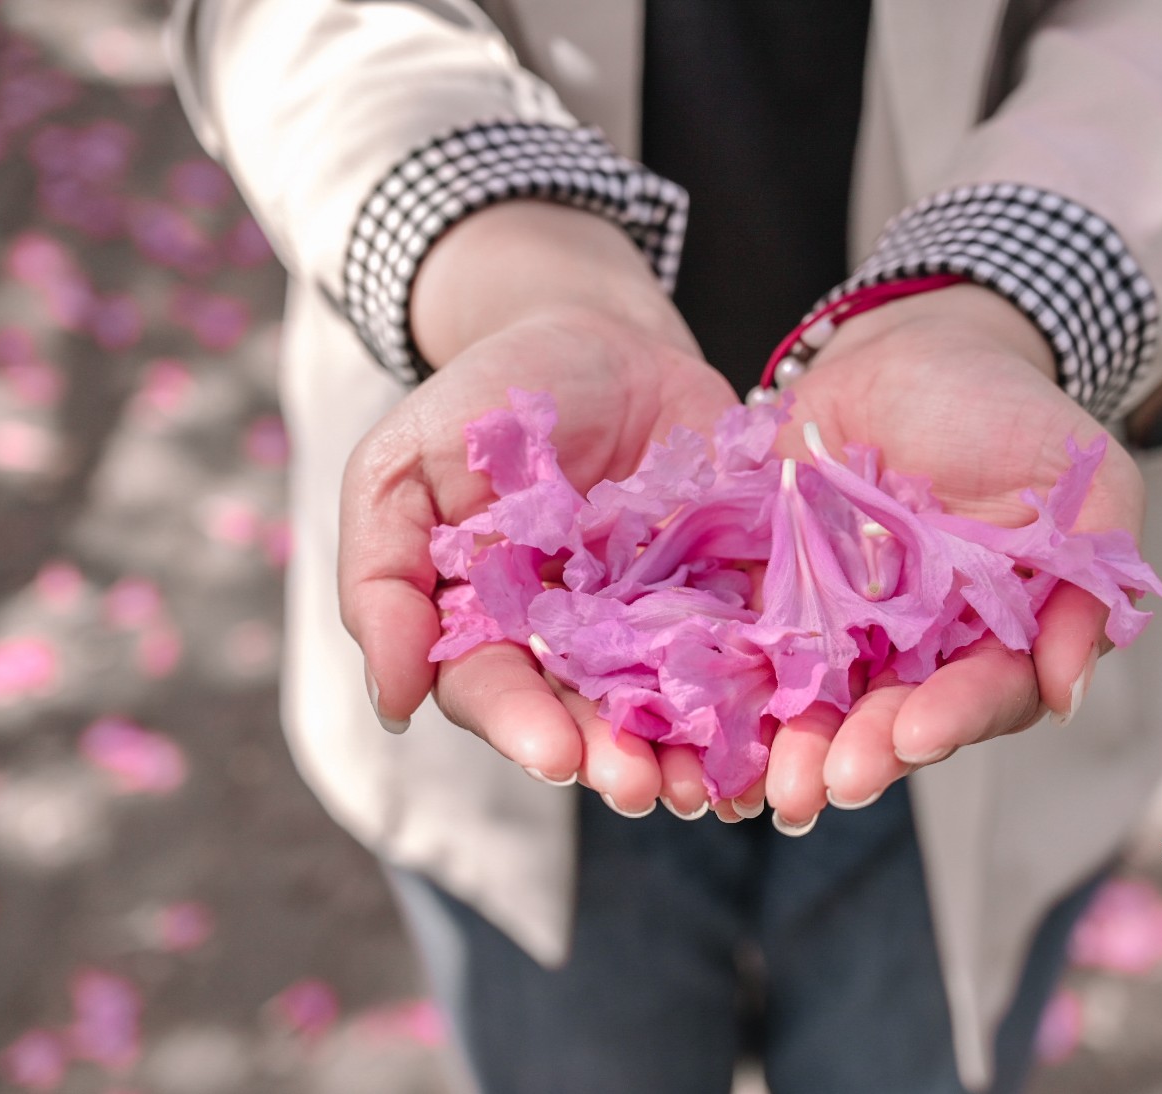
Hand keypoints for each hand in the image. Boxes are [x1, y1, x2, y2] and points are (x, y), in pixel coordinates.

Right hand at [339, 201, 735, 819]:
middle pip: (587, 717)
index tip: (557, 756)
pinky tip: (778, 732)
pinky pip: (746, 652)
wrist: (596, 334)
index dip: (523, 727)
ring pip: (668, 705)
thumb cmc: (485, 400)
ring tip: (712, 788)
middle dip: (615, 758)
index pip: (495, 691)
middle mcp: (568, 642)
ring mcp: (651, 622)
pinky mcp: (726, 592)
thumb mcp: (402, 470)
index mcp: (485, 625)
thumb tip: (392, 702)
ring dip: (689, 753)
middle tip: (646, 789)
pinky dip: (762, 697)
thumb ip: (382, 579)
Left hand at [762, 285, 1147, 831]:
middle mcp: (920, 649)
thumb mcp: (1085, 476)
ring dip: (795, 749)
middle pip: (894, 720)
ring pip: (820, 706)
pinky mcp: (777, 598)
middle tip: (829, 781)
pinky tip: (706, 724)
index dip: (954, 717)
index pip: (983, 695)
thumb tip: (1067, 690)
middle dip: (864, 753)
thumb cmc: (1007, 407)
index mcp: (996, 634)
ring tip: (770, 783)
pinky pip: (751, 651)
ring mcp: (844, 628)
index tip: (917, 730)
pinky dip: (731, 691)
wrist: (910, 347)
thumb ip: (1090, 573)